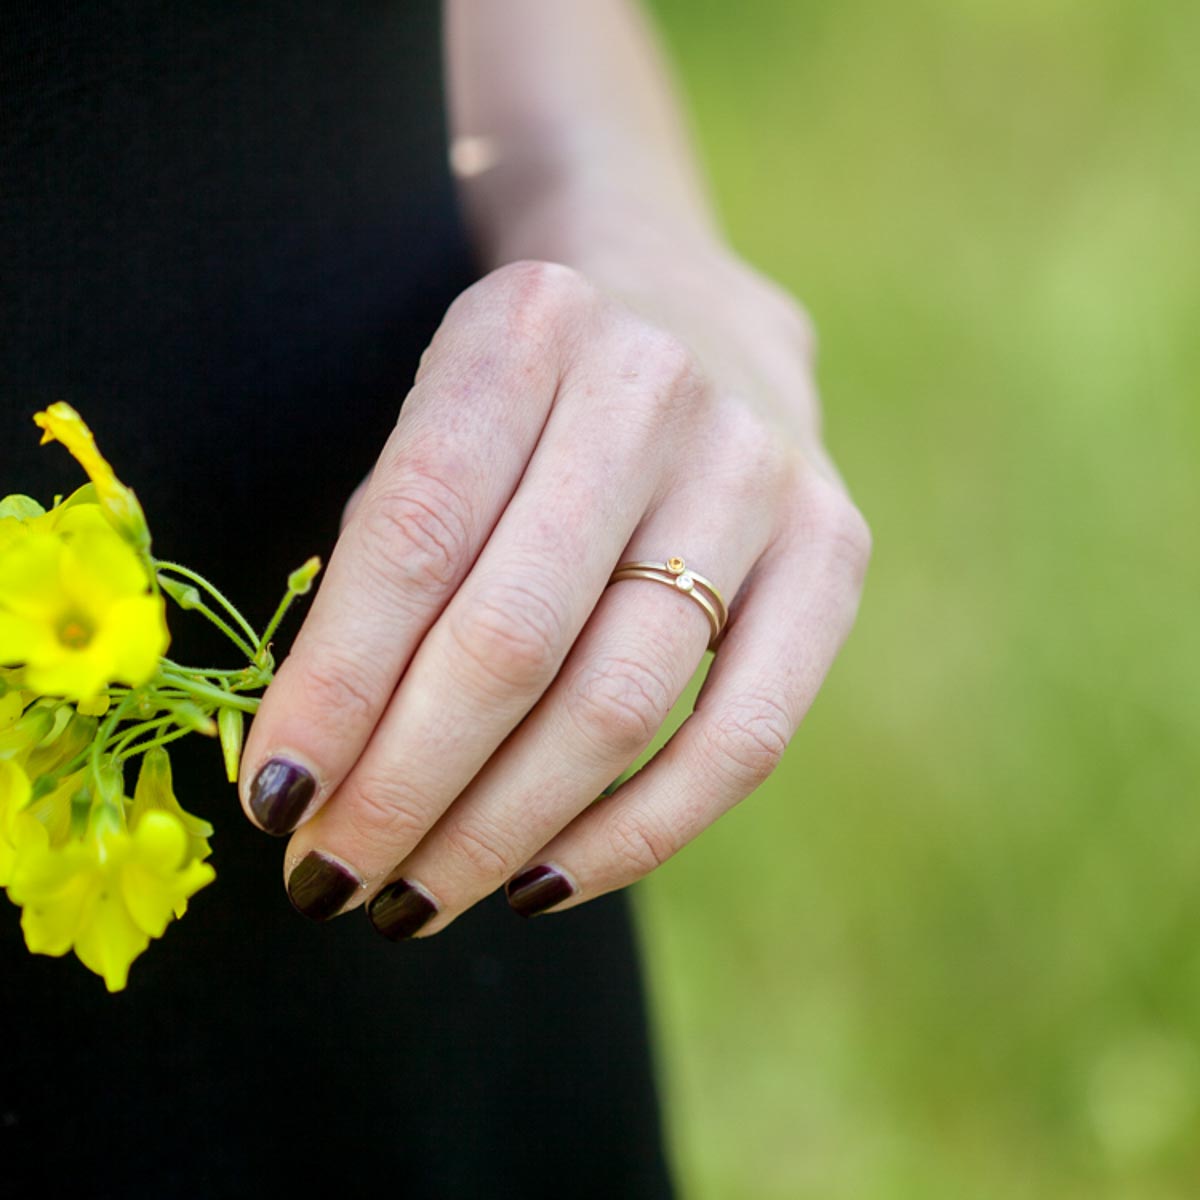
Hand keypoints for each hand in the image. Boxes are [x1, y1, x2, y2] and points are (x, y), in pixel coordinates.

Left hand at [239, 255, 869, 934]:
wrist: (696, 317)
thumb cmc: (531, 399)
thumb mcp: (440, 425)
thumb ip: (388, 568)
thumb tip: (323, 771)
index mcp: (525, 330)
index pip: (411, 541)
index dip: (334, 691)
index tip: (272, 803)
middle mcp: (652, 390)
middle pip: (513, 640)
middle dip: (403, 790)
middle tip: (333, 879)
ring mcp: (759, 471)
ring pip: (619, 705)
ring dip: (499, 832)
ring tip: (415, 898)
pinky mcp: (834, 548)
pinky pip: (743, 739)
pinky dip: (633, 835)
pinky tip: (544, 882)